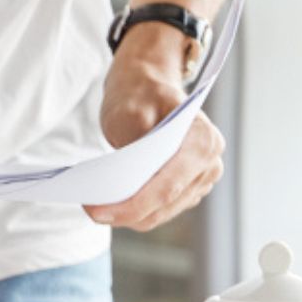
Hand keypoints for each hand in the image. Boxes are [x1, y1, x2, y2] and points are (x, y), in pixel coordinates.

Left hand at [86, 24, 225, 230]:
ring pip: (162, 212)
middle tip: (91, 212)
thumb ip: (134, 143)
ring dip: (129, 215)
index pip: (167, 185)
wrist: (149, 86)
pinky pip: (160, 209)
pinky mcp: (188, 189)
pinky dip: (136, 210)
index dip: (132, 204)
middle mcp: (210, 164)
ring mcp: (201, 179)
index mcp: (203, 140)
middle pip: (166, 203)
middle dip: (126, 213)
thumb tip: (128, 181)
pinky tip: (110, 205)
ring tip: (96, 210)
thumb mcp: (129, 111)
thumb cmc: (140, 94)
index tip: (97, 211)